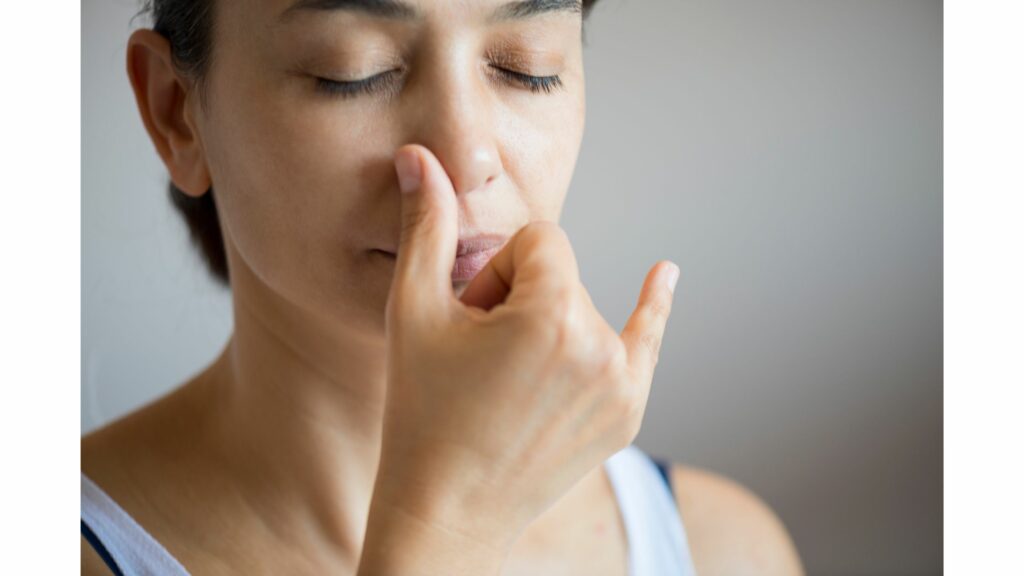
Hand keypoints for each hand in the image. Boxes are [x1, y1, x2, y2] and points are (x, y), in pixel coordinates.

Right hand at [365, 143, 679, 567]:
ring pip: (586, 307)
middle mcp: (602, 346)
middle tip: (482, 359)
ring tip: (507, 382)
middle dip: (521, 299)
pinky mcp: (628, 410)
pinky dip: (653, 308)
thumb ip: (426, 226)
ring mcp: (623, 383)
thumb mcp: (413, 312)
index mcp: (554, 315)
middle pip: (564, 274)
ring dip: (548, 325)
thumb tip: (417, 155)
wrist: (448, 510)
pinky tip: (665, 274)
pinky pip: (647, 339)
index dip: (497, 273)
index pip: (540, 242)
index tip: (473, 319)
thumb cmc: (420, 411)